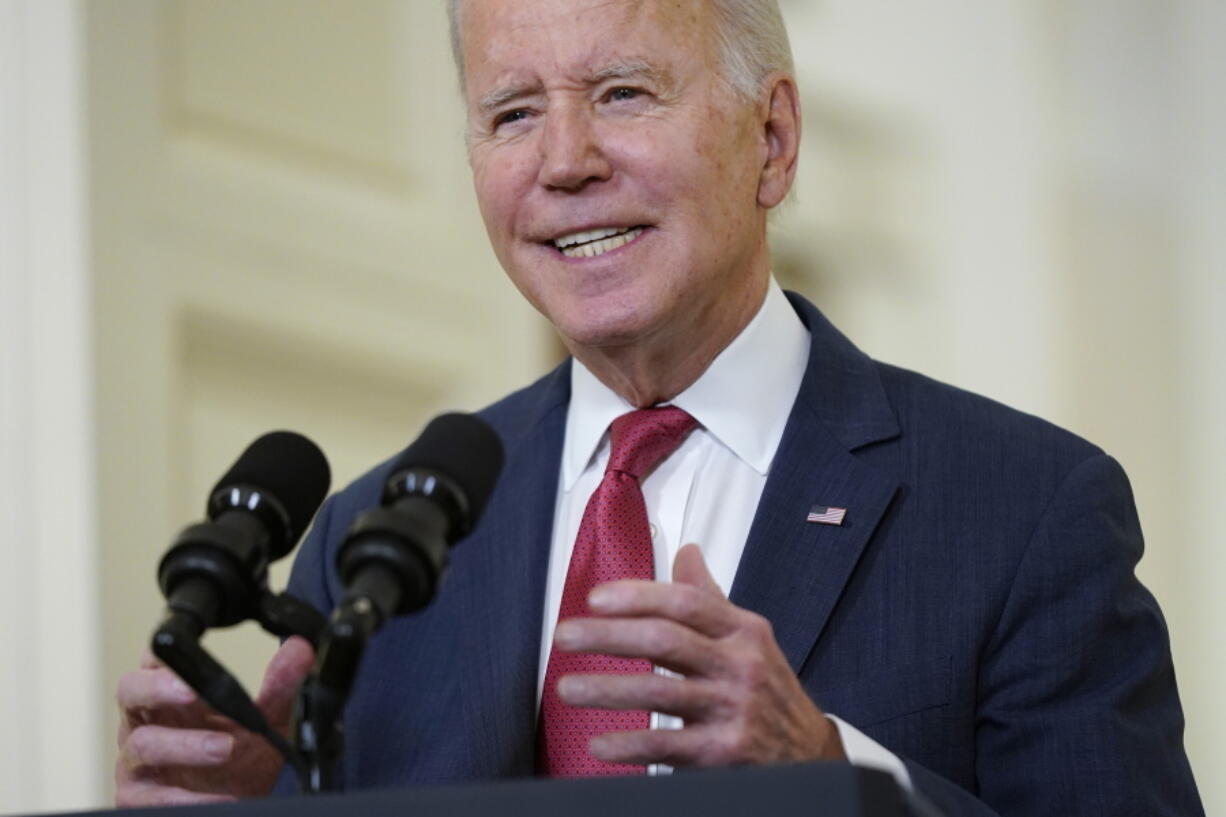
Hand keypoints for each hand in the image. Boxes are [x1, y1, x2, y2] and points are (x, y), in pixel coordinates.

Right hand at [114, 636, 314, 805]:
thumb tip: (300, 649)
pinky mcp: (138, 798)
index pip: (154, 660)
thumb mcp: (262, 721)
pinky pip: (153, 796)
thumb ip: (279, 686)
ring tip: (225, 749)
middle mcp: (147, 722)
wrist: (232, 804)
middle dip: (158, 688)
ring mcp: (138, 761)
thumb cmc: (236, 761)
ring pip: (144, 744)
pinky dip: (188, 797)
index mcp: (172, 696)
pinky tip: (222, 796)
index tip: (187, 646)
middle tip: (191, 693)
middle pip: (130, 690)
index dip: (163, 651)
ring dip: (186, 746)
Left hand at [553, 543, 844, 767]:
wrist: (810, 755)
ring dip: (606, 690)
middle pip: (665, 641)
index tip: (595, 599)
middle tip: (565, 636)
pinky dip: (629, 745)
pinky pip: (668, 746)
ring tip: (567, 687)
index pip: (685, 602)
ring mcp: (734, 709)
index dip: (637, 596)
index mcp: (743, 631)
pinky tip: (599, 743)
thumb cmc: (768, 691)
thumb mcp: (748, 639)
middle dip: (608, 637)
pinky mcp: (726, 753)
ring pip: (660, 693)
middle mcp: (741, 665)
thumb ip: (710, 599)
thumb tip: (686, 552)